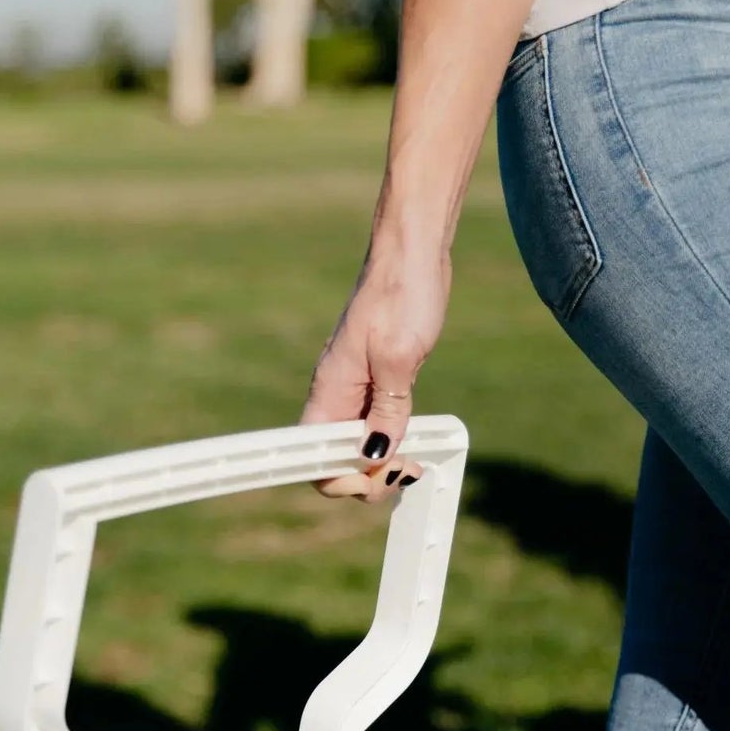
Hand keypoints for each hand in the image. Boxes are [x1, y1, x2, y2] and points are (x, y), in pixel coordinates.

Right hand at [301, 249, 447, 501]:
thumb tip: (374, 456)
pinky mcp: (376, 381)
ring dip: (382, 463)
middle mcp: (336, 394)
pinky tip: (415, 440)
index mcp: (329, 390)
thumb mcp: (398, 357)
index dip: (340, 478)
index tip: (377, 473)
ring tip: (416, 460)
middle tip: (407, 468)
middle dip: (366, 476)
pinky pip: (374, 426)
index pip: (313, 457)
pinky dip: (391, 442)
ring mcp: (355, 389)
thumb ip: (386, 410)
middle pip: (334, 459)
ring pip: (356, 446)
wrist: (413, 252)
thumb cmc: (401, 294)